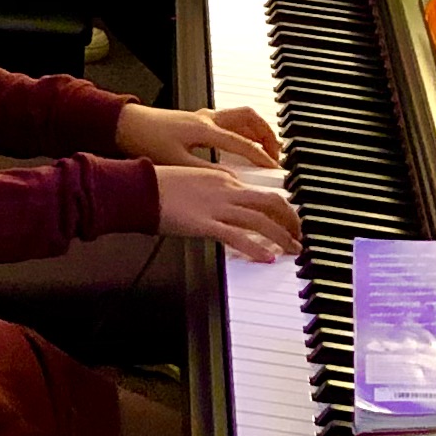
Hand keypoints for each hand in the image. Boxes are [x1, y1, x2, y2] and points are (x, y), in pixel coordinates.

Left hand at [117, 103, 279, 167]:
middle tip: (276, 155)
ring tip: (264, 151)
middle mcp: (207, 119)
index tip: (277, 170)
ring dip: (256, 131)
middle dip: (267, 135)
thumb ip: (207, 172)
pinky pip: (228, 121)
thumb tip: (233, 182)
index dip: (262, 158)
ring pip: (240, 117)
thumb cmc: (145, 139)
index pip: (244, 144)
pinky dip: (241, 131)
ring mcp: (202, 117)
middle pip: (250, 119)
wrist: (124, 124)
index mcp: (206, 129)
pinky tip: (239, 147)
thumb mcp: (177, 162)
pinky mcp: (196, 120)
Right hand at [156, 165, 300, 261]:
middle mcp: (225, 189)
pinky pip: (239, 238)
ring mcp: (217, 207)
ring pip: (261, 220)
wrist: (138, 187)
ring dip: (282, 237)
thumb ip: (209, 191)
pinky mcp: (205, 224)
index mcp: (221, 177)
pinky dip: (256, 249)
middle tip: (297, 234)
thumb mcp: (188, 180)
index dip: (277, 206)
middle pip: (270, 201)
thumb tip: (219, 206)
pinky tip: (266, 258)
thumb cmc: (155, 185)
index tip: (283, 218)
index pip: (259, 190)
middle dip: (290, 219)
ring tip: (292, 250)